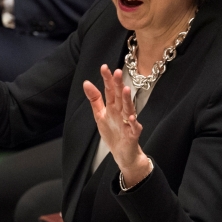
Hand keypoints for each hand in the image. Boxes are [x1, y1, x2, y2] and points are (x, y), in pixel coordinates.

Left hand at [83, 65, 150, 186]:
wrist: (123, 154)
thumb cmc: (113, 133)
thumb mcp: (100, 115)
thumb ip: (95, 99)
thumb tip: (86, 82)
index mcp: (113, 107)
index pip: (109, 90)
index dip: (107, 79)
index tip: (104, 67)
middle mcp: (121, 112)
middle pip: (119, 96)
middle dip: (118, 84)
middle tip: (117, 72)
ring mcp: (128, 122)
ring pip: (128, 108)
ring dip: (126, 99)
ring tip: (125, 89)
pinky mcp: (133, 134)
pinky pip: (134, 128)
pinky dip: (133, 123)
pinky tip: (131, 117)